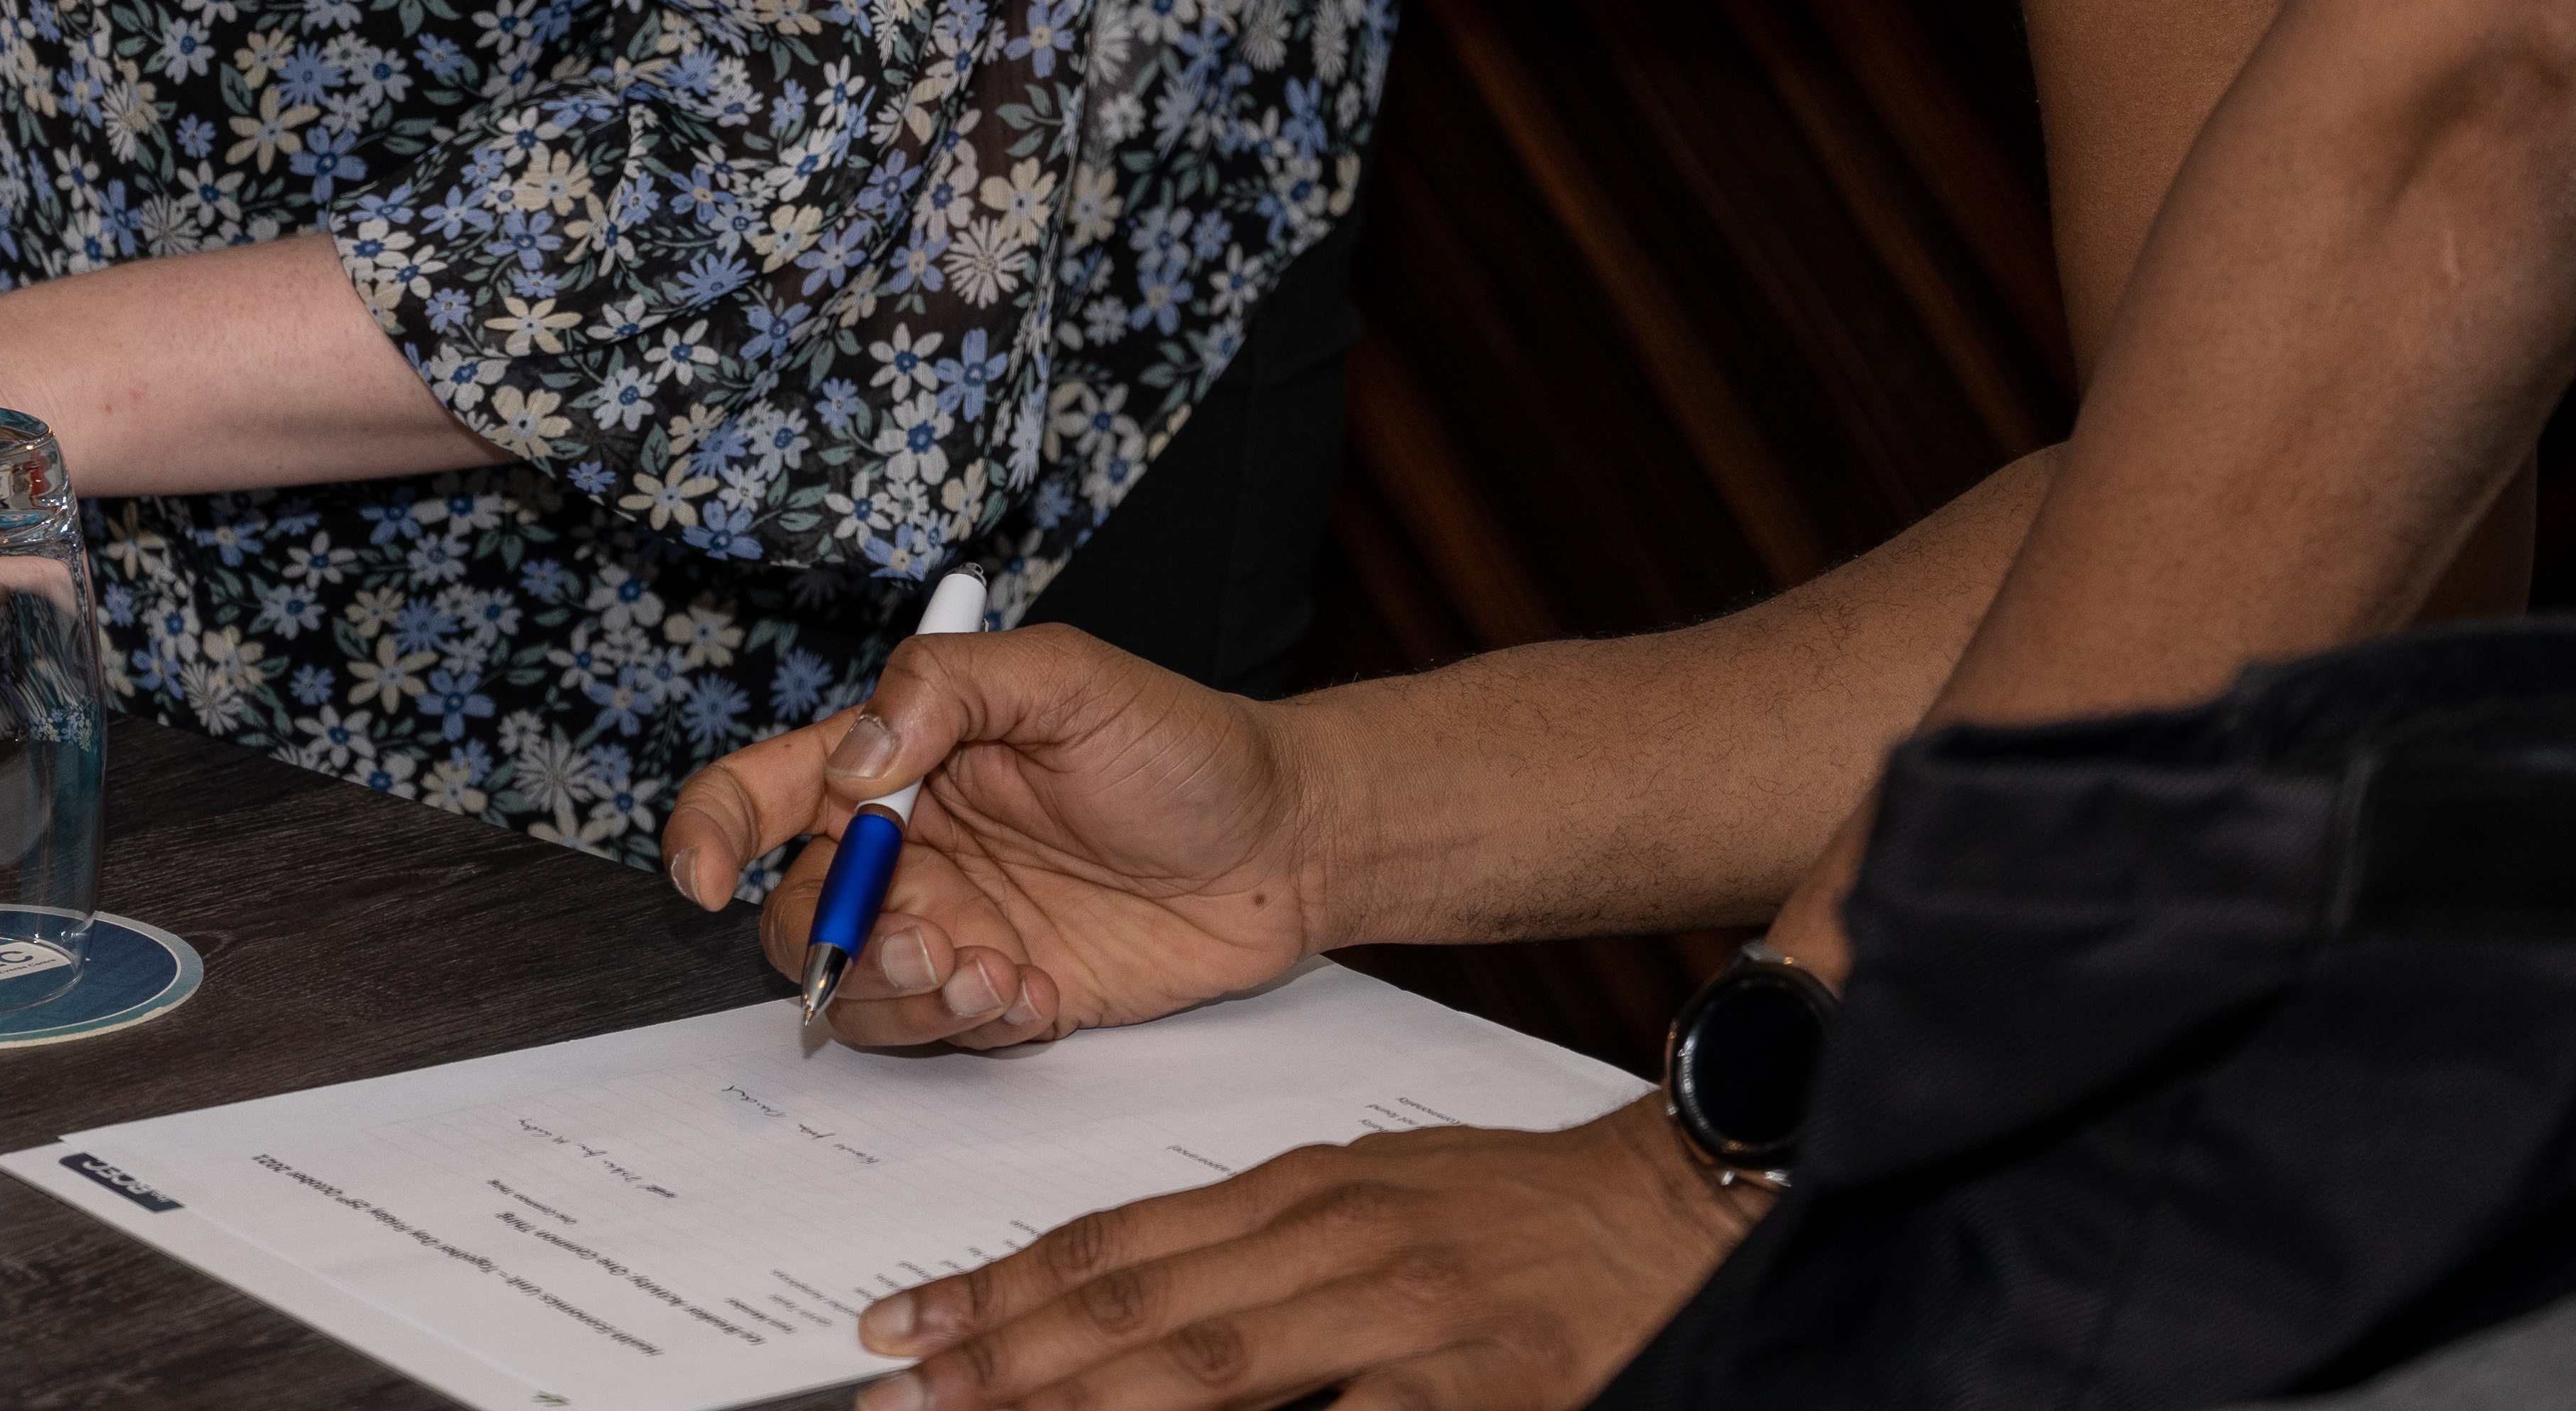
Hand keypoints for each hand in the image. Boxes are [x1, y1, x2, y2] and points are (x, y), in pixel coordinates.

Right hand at [656, 626, 1319, 1049]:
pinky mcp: (1003, 993)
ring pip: (858, 989)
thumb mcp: (1067, 678)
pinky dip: (969, 1027)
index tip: (700, 879)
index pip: (764, 790)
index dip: (707, 830)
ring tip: (993, 974)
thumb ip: (949, 691)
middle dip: (839, 940)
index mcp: (901, 757)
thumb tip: (854, 757)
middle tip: (927, 940)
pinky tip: (1039, 996)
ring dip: (902, 997)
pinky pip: (936, 1034)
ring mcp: (955, 925)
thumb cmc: (1180, 744)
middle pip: (800, 912)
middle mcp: (912, 846)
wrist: (1284, 844)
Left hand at [850, 1100, 1750, 1410]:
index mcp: (1303, 1187)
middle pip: (1136, 1312)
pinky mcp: (1469, 1391)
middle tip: (899, 1400)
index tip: (907, 1325)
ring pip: (1205, 1374)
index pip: (1117, 1240)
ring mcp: (1398, 1320)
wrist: (1676, 1202)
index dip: (1001, 1288)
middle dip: (1001, 1363)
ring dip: (1079, 1409)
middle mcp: (1331, 1242)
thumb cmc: (1520, 1210)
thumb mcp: (1372, 1190)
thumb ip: (1253, 1245)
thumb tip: (1126, 1299)